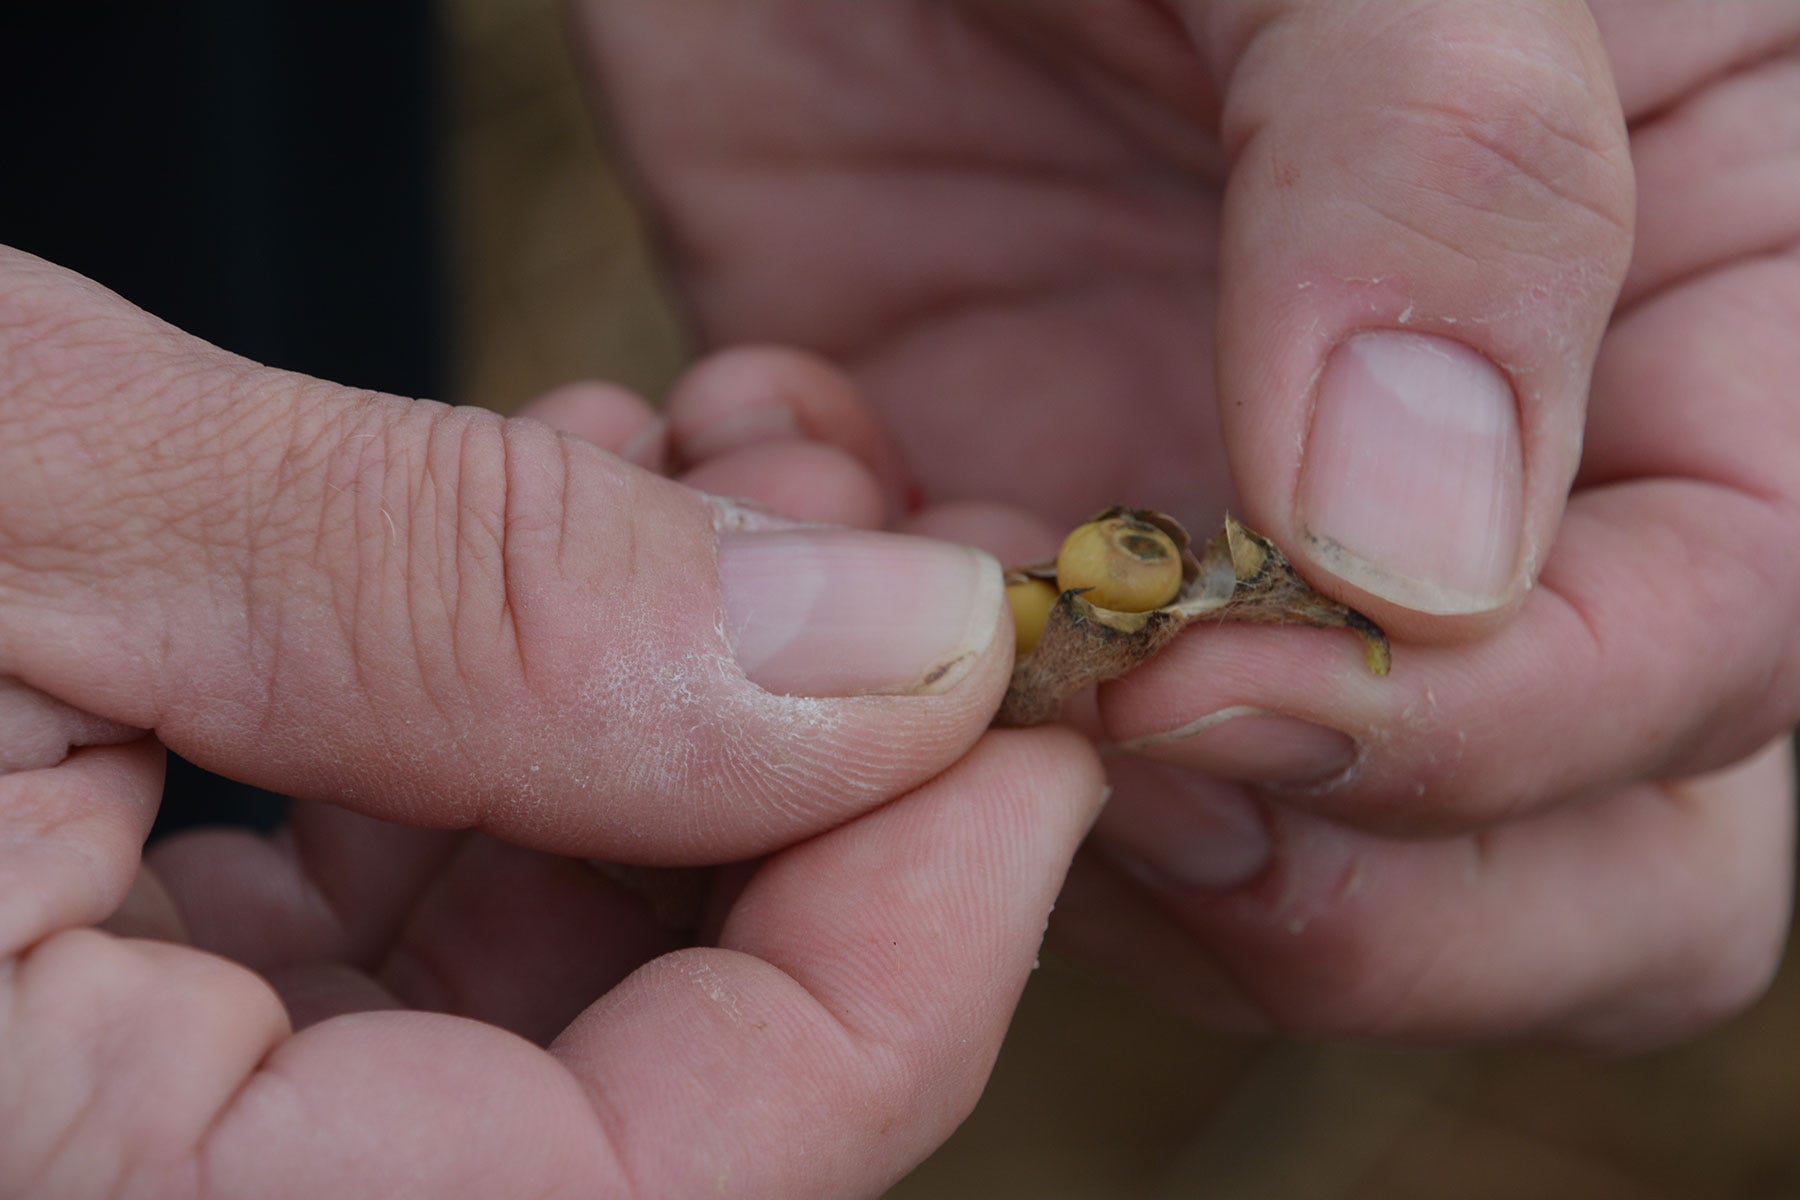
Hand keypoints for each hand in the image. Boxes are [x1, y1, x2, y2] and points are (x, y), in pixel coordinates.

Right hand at [0, 250, 1107, 1194]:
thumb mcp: (38, 486)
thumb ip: (468, 592)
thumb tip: (886, 647)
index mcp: (72, 1189)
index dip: (896, 972)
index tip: (1019, 728)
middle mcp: (129, 1182)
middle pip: (645, 1102)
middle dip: (811, 804)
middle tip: (887, 551)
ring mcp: (140, 1103)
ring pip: (555, 992)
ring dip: (691, 722)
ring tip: (724, 483)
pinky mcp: (134, 983)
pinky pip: (428, 911)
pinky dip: (540, 716)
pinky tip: (580, 527)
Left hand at [574, 0, 1799, 1047]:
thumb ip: (1454, 176)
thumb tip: (1429, 564)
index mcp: (1693, 284)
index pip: (1731, 638)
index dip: (1514, 738)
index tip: (1235, 694)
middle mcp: (1499, 457)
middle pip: (1580, 853)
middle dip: (1365, 888)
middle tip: (1125, 765)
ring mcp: (1250, 530)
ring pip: (1290, 862)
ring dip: (1092, 823)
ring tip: (917, 606)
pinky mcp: (1023, 540)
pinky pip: (1003, 764)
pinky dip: (886, 714)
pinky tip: (784, 475)